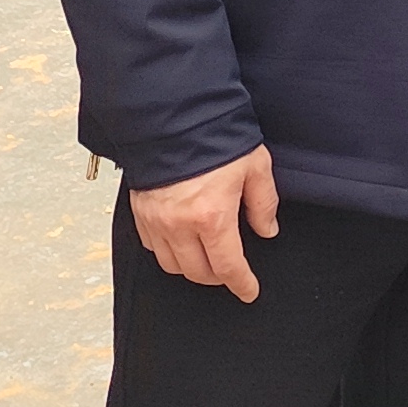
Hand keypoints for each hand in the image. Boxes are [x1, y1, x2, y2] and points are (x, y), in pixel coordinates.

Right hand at [131, 147, 279, 301]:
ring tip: (206, 257)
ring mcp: (156, 221)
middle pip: (198, 272)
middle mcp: (180, 225)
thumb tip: (267, 230)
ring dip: (191, 268)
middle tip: (230, 271)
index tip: (249, 291)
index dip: (241, 283)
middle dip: (218, 277)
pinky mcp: (140, 213)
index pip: (228, 266)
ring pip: (172, 266)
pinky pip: (152, 247)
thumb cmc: (215, 136)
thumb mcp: (255, 166)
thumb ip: (263, 203)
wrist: (173, 116)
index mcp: (212, 217)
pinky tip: (181, 242)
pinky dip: (168, 252)